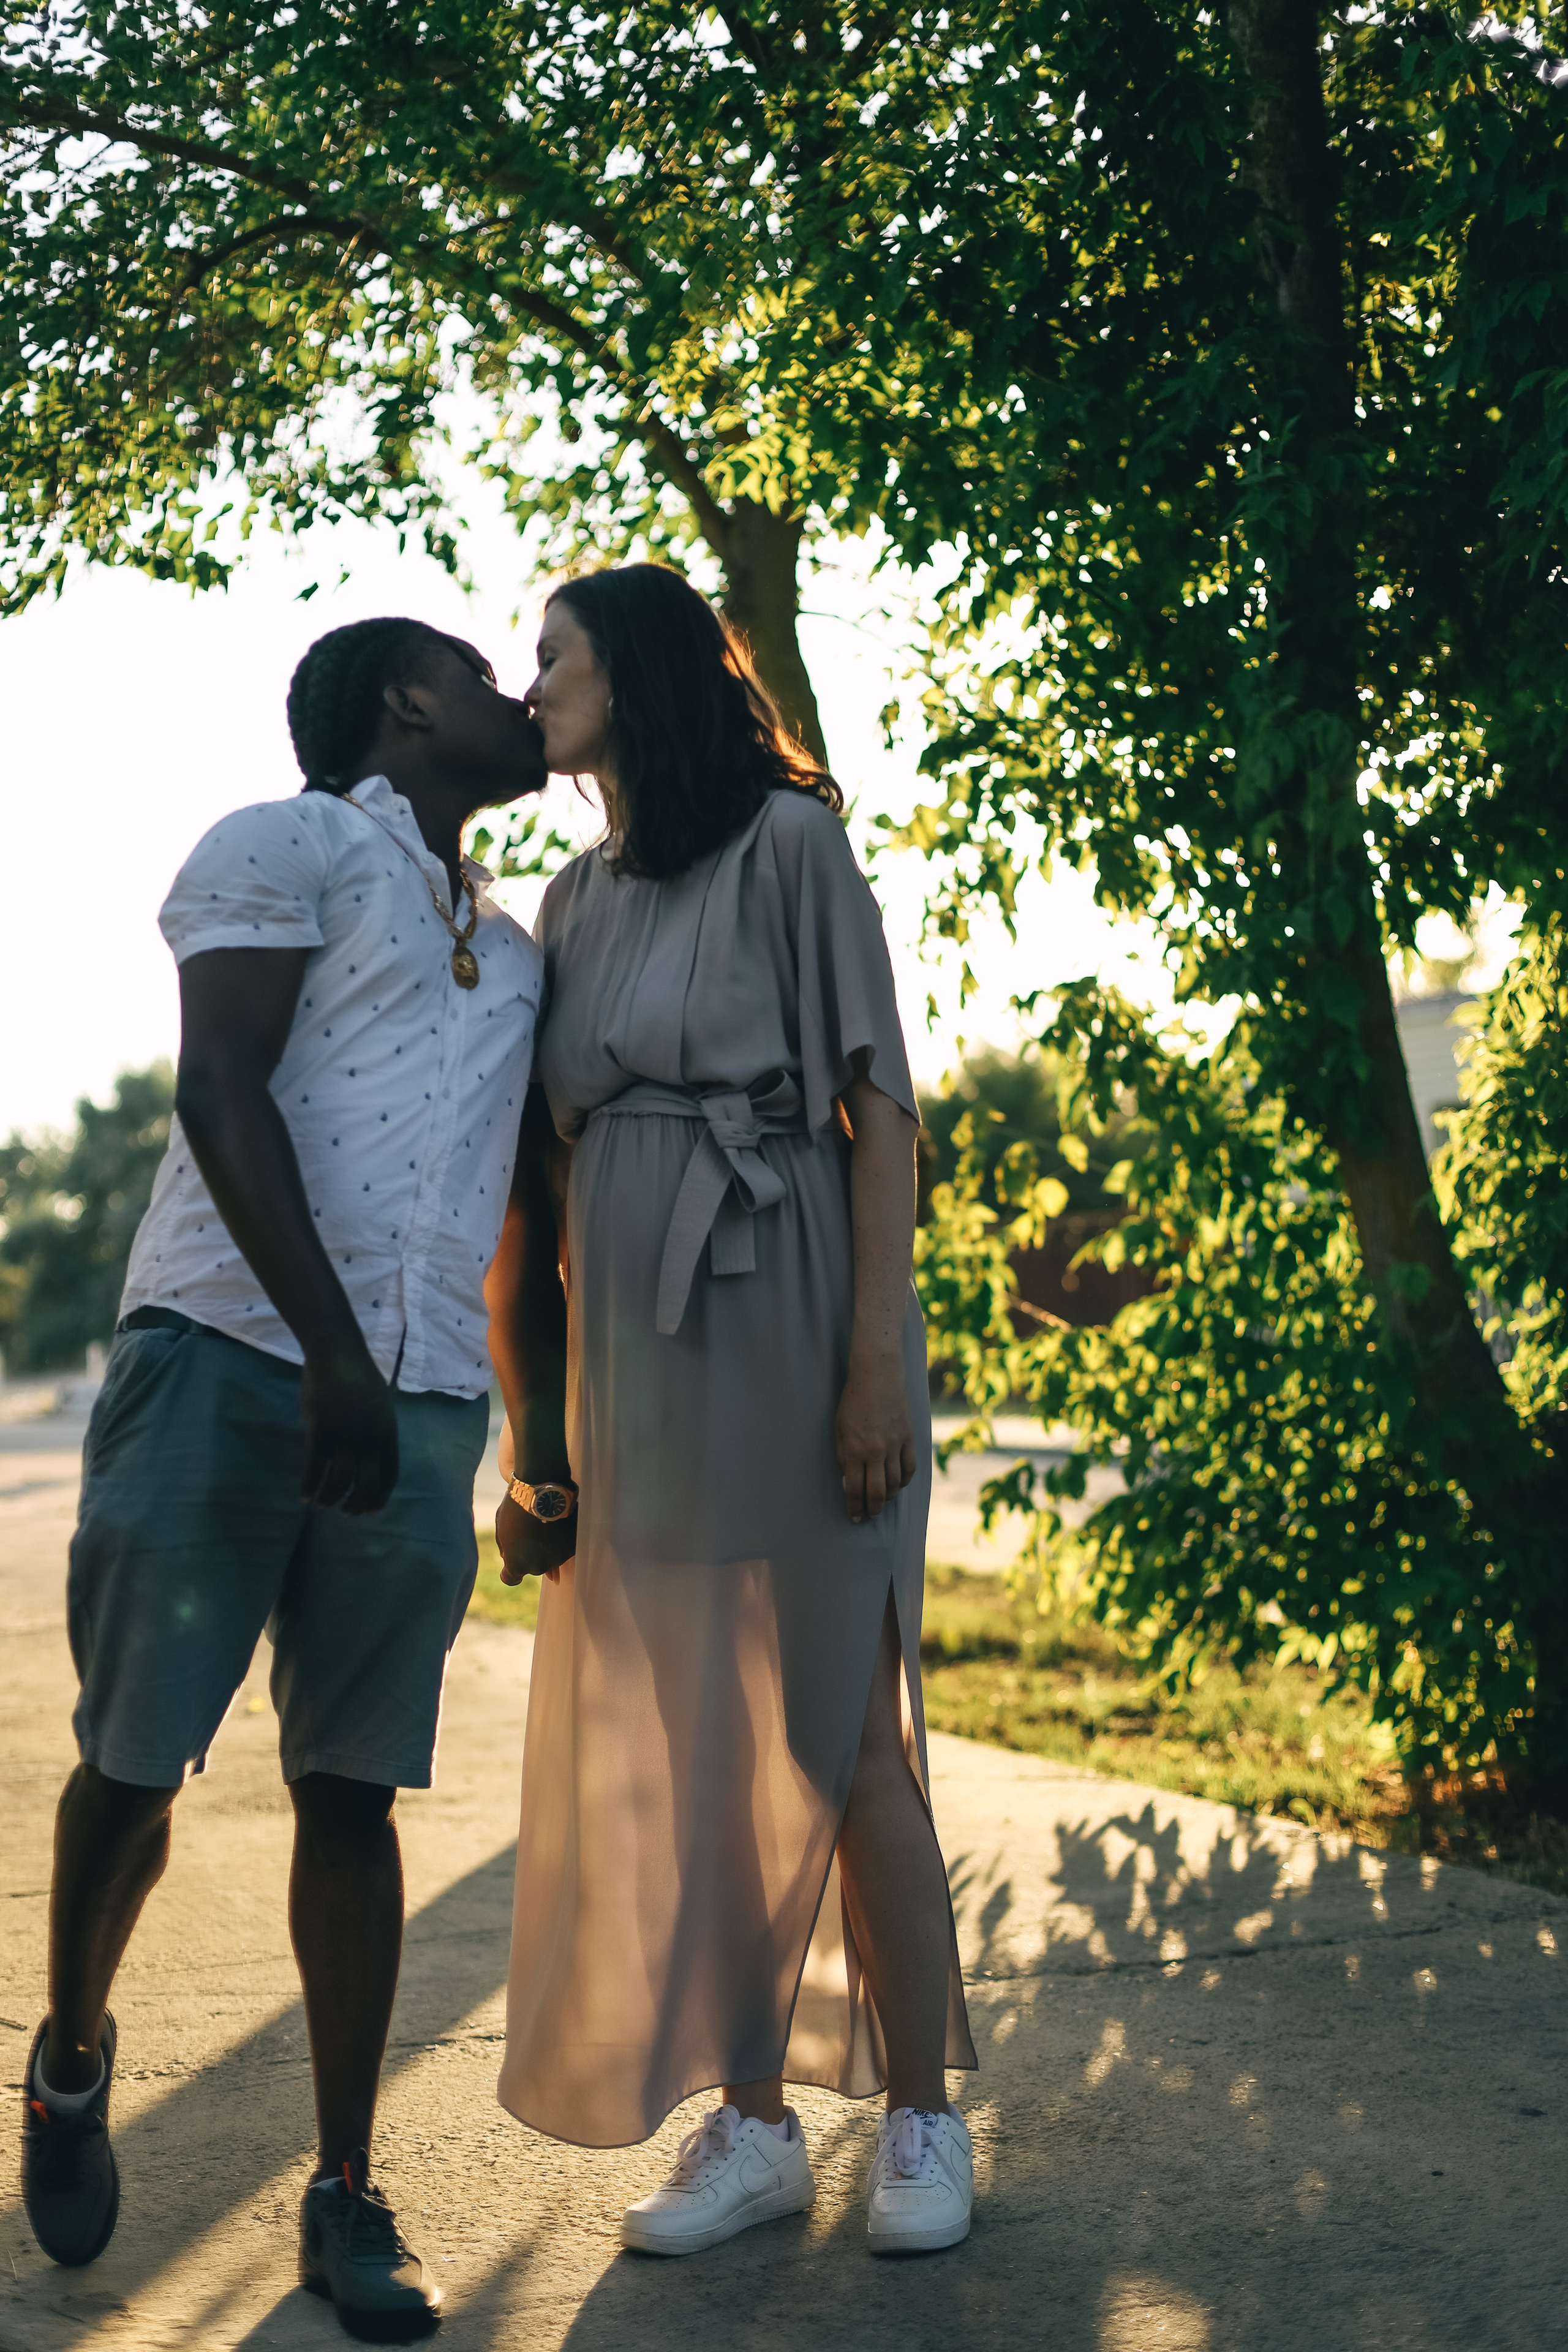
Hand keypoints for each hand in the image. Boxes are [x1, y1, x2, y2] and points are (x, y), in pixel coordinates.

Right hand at [299, 1341, 398, 1514]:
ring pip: (339, 1481)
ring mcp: (345, 1436)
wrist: (338, 1353)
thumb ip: (377, 1430)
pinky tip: (303, 1495)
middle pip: (366, 1484)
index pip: (389, 1475)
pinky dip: (309, 1485)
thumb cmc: (358, 1376)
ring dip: (330, 1498)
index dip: (380, 1497)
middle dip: (355, 1504)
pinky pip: (314, 1468)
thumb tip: (370, 1454)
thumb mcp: (380, 1405)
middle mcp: (369, 1439)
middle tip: (344, 1513)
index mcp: (387, 1433)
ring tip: (321, 1504)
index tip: (371, 1512)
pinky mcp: (320, 1430)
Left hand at [495, 1488, 576, 1584]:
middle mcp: (538, 1566)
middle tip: (530, 1533)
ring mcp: (557, 1558)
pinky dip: (560, 1540)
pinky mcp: (571, 1547)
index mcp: (517, 1564)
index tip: (512, 1563)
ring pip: (550, 1558)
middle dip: (530, 1555)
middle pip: (533, 1567)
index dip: (511, 1571)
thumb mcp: (502, 1527)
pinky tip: (556, 1525)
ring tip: (544, 1524)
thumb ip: (505, 1547)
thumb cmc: (517, 1507)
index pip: (511, 1579)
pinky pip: (563, 1549)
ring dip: (547, 1547)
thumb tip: (508, 1557)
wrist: (543, 1489)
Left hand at [834, 1357, 916, 1522]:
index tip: (854, 1517)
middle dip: (873, 1509)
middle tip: (869, 1515)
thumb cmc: (852, 1401)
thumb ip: (843, 1457)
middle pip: (878, 1492)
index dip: (854, 1507)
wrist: (878, 1375)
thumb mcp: (838, 1429)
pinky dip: (905, 1481)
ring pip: (896, 1483)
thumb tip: (848, 1481)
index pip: (855, 1489)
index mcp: (856, 1449)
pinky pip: (910, 1467)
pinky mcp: (910, 1437)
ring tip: (882, 1502)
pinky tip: (898, 1485)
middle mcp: (877, 1451)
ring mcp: (897, 1445)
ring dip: (889, 1497)